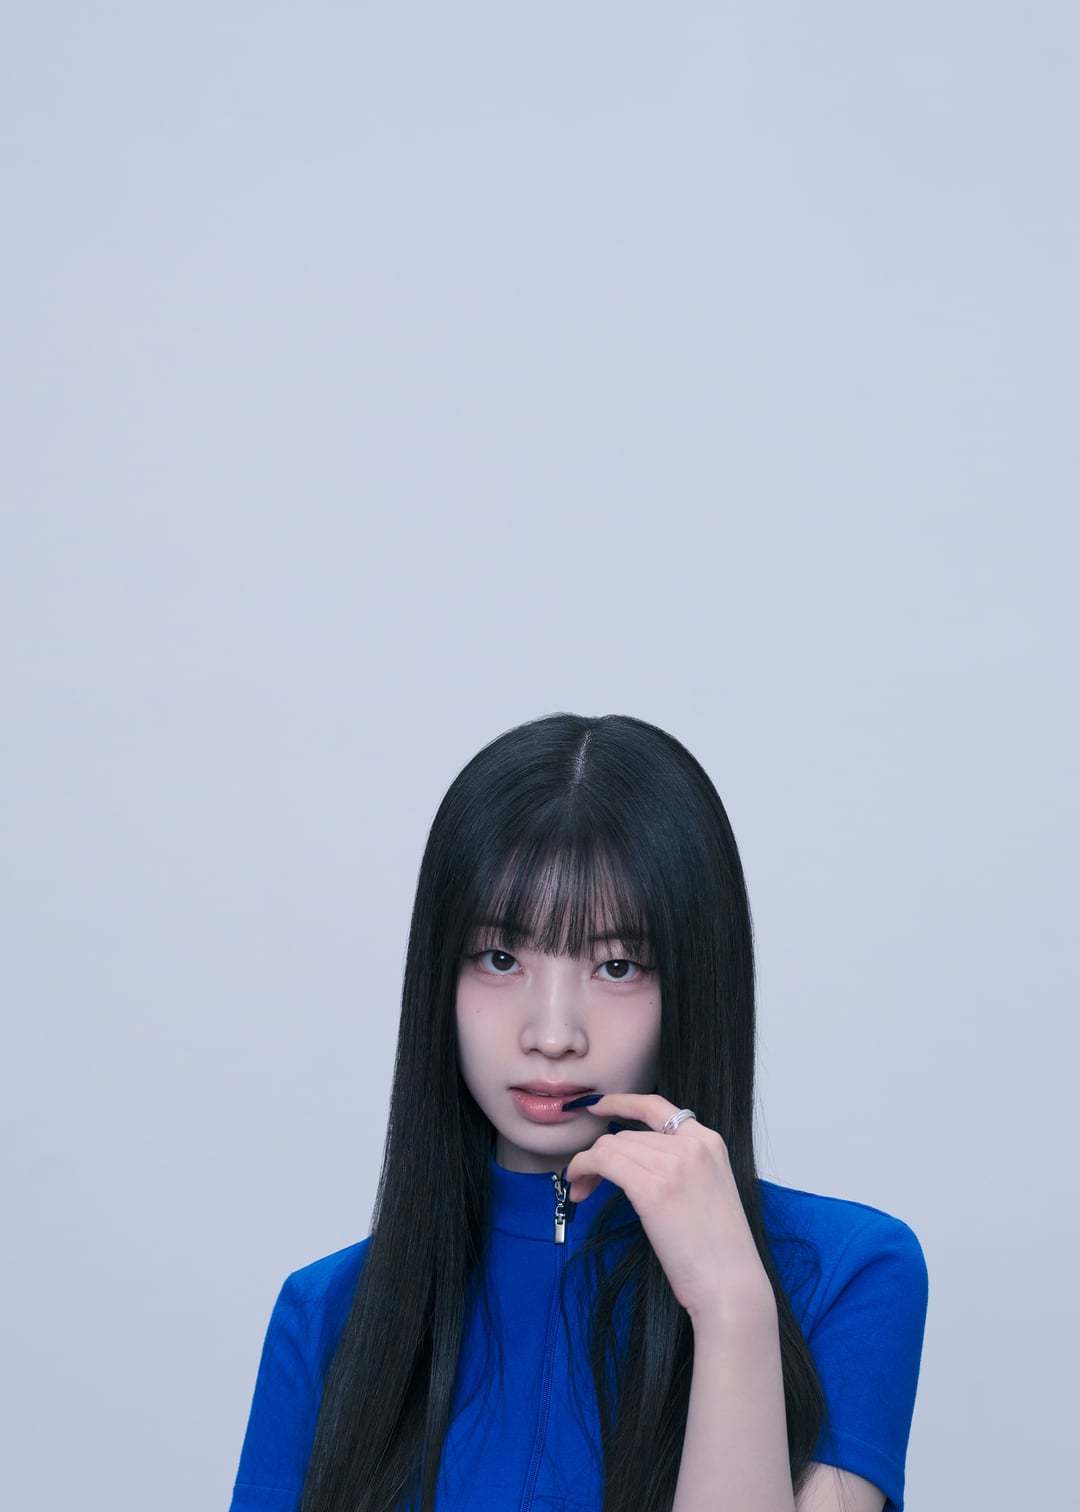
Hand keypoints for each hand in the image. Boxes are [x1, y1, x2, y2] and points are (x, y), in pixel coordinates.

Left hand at [564, 1093, 775, 1329]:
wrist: (731, 1285)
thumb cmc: (718, 1251)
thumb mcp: (708, 1189)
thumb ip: (681, 1164)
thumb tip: (634, 1159)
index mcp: (709, 1142)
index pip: (657, 1106)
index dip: (621, 1102)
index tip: (598, 1107)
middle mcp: (692, 1144)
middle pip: (626, 1134)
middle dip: (600, 1154)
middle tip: (586, 1181)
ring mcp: (673, 1163)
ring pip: (610, 1146)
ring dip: (587, 1166)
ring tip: (582, 1191)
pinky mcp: (652, 1186)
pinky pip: (602, 1160)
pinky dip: (582, 1168)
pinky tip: (578, 1186)